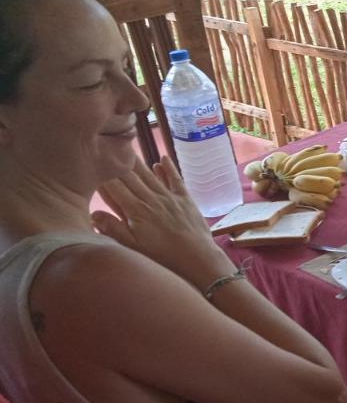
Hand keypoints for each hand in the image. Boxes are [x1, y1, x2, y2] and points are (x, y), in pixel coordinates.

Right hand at [93, 157, 234, 289]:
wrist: (197, 257)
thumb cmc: (162, 255)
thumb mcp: (133, 246)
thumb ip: (112, 228)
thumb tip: (93, 213)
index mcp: (135, 209)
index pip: (114, 186)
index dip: (102, 173)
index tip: (93, 161)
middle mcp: (151, 198)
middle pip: (131, 176)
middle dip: (118, 161)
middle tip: (109, 145)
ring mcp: (169, 197)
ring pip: (150, 175)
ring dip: (139, 161)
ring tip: (129, 147)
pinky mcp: (185, 199)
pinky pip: (175, 179)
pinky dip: (169, 168)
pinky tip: (162, 159)